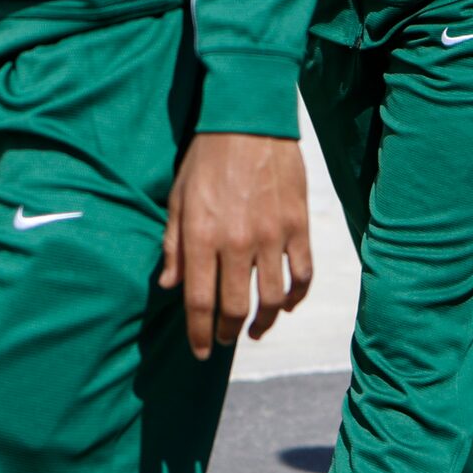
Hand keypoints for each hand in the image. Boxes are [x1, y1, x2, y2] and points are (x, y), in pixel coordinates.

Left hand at [157, 132, 312, 358]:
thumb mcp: (178, 199)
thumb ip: (173, 245)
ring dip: (264, 323)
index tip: (200, 351)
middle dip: (227, 332)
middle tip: (223, 340)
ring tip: (256, 331)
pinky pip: (302, 274)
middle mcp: (237, 242)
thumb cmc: (207, 159)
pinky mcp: (298, 225)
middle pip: (235, 307)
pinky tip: (286, 304)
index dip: (199, 334)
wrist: (250, 121)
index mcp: (202, 236)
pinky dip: (296, 296)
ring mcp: (272, 235)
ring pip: (272, 298)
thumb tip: (170, 285)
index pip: (200, 302)